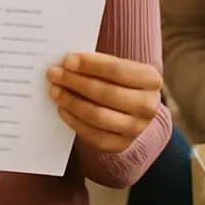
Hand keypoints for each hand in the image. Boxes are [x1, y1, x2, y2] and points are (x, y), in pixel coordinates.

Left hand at [47, 53, 161, 152]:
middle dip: (75, 82)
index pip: (117, 70)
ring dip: (71, 101)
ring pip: (97, 115)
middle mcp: (148, 106)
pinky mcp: (120, 145)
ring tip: (54, 90)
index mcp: (150, 80)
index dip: (90, 65)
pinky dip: (74, 121)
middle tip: (54, 74)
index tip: (67, 60)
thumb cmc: (120, 82)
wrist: (133, 111)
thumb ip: (98, 64)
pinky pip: (92, 135)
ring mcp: (136, 128)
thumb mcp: (119, 68)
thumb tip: (68, 62)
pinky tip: (62, 109)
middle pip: (106, 93)